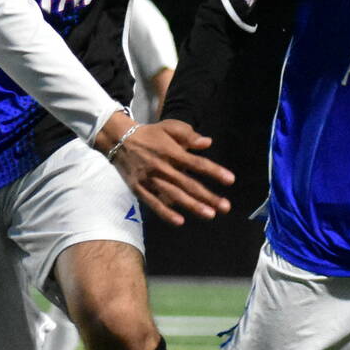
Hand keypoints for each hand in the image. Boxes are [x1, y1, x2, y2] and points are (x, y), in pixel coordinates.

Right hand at [97, 117, 233, 225]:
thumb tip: (207, 143)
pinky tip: (180, 221)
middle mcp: (163, 167)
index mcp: (172, 152)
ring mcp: (151, 179)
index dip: (214, 172)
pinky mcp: (139, 189)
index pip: (197, 163)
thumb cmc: (150, 134)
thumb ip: (188, 135)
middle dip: (208, 196)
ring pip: (174, 195)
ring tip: (210, 214)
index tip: (230, 180)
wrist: (119, 140)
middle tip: (226, 207)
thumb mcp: (169, 127)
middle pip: (189, 184)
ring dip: (192, 206)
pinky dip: (166, 213)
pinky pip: (154, 203)